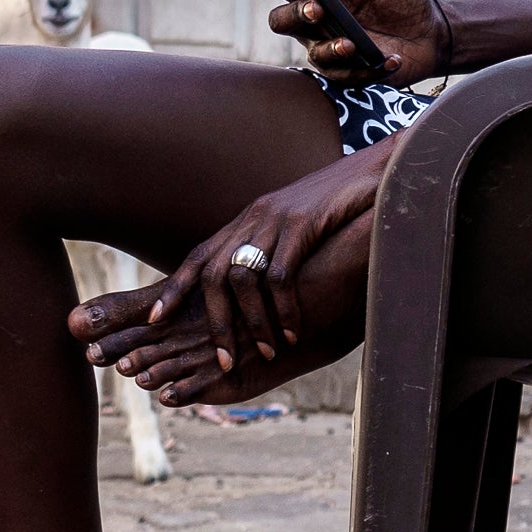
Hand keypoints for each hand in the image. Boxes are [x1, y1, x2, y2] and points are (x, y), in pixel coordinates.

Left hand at [83, 146, 389, 372]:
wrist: (374, 172)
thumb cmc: (338, 206)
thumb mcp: (294, 226)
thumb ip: (271, 249)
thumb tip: (254, 290)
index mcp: (246, 221)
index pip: (198, 256)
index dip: (174, 288)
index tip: (156, 320)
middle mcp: (252, 219)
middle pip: (213, 275)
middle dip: (215, 322)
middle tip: (224, 359)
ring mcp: (274, 220)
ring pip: (243, 279)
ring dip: (252, 322)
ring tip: (266, 352)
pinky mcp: (301, 224)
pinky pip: (281, 275)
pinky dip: (284, 310)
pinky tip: (295, 333)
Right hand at [257, 0, 447, 86]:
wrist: (430, 28)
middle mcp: (312, 23)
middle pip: (281, 21)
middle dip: (294, 14)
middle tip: (317, 8)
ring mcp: (329, 49)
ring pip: (314, 55)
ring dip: (331, 49)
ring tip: (351, 43)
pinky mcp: (350, 73)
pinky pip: (350, 76)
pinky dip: (371, 68)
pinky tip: (391, 58)